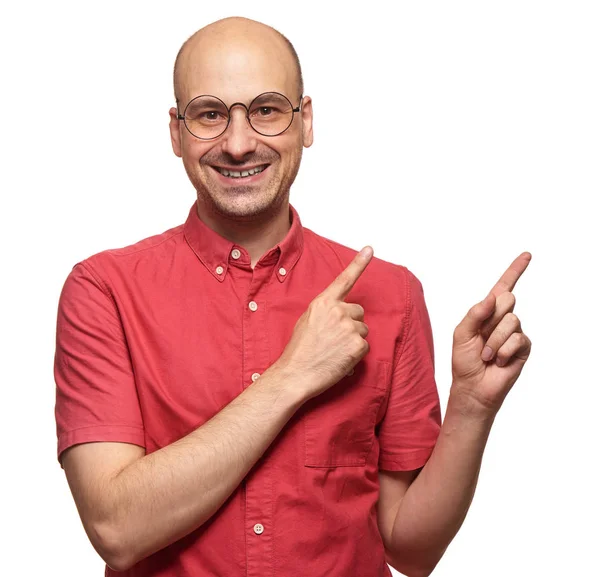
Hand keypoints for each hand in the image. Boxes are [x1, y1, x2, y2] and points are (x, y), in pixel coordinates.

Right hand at [275, 246, 373, 400]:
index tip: (370, 249)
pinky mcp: (358, 345)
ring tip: (335, 350)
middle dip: (351, 323)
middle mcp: (338, 311)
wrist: (296, 374)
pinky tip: (340, 359)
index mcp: (323, 303)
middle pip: (359, 312)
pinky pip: (365, 346)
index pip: (344, 279)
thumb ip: (325, 310)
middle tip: (334, 338)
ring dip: (353, 339)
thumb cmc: (299, 350)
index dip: (359, 263)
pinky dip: (355, 354)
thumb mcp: (307, 320)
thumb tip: (340, 312)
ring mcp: (350, 327)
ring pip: (363, 329)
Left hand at [451, 252, 532, 415]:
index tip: (527, 255)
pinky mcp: (523, 347)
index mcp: (487, 312)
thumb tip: (493, 297)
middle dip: (490, 319)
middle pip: (506, 300)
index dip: (515, 270)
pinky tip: (498, 361)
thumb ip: (474, 313)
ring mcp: (515, 332)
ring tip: (487, 354)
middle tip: (481, 339)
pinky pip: (517, 338)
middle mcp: (503, 319)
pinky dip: (503, 351)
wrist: (472, 387)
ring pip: (511, 320)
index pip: (503, 287)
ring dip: (494, 340)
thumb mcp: (461, 333)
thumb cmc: (464, 361)